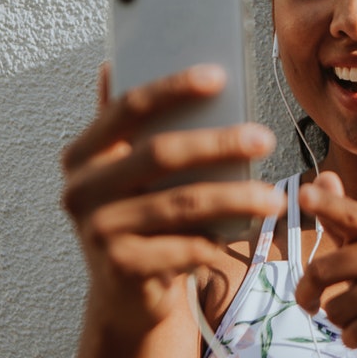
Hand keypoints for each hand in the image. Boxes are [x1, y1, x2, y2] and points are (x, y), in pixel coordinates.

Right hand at [60, 64, 284, 339]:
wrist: (124, 296)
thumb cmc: (137, 219)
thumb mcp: (124, 173)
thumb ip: (124, 126)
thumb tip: (115, 61)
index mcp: (83, 155)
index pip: (128, 108)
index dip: (173, 88)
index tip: (220, 75)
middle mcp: (81, 190)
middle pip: (161, 153)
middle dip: (219, 143)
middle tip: (265, 137)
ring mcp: (98, 231)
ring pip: (182, 203)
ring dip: (236, 197)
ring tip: (275, 197)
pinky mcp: (122, 268)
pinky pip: (186, 246)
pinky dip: (222, 238)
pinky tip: (251, 232)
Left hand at [293, 173, 356, 357]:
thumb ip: (341, 218)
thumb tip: (324, 175)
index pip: (347, 214)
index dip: (325, 203)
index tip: (302, 193)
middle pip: (322, 270)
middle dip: (307, 294)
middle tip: (309, 302)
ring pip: (336, 309)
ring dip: (339, 320)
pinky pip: (354, 333)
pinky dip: (353, 339)